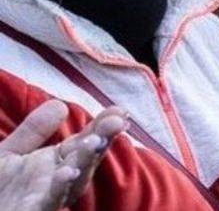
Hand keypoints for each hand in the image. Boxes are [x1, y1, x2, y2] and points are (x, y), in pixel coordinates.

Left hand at [0, 100, 127, 210]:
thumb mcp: (8, 152)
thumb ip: (33, 131)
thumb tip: (61, 105)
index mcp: (55, 163)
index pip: (85, 141)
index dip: (102, 125)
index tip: (120, 111)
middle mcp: (58, 180)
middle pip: (86, 158)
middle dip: (102, 139)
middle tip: (117, 122)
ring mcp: (48, 198)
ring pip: (75, 181)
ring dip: (87, 161)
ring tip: (96, 141)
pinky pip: (49, 202)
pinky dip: (60, 188)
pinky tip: (67, 172)